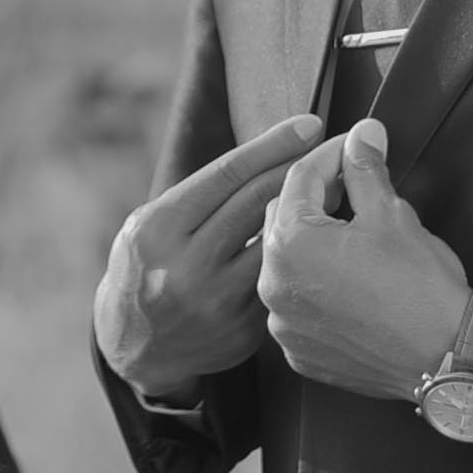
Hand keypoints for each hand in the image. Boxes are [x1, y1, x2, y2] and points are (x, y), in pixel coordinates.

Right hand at [96, 111, 322, 398]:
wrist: (136, 347)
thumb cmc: (148, 267)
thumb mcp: (148, 226)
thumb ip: (197, 198)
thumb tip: (266, 154)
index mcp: (159, 228)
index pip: (227, 174)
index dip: (274, 145)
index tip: (309, 125)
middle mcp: (186, 265)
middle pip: (257, 202)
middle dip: (299, 168)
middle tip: (333, 147)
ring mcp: (217, 301)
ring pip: (278, 242)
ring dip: (311, 212)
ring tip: (336, 187)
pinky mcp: (243, 329)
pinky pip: (281, 278)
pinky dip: (303, 253)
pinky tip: (323, 235)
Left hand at [256, 122, 470, 402]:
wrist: (446, 357)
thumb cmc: (420, 288)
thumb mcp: (393, 214)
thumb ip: (366, 170)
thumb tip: (363, 134)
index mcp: (290, 243)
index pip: (300, 180)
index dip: (329, 155)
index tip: (352, 146)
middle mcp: (274, 286)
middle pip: (284, 220)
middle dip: (316, 199)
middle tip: (351, 187)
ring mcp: (284, 325)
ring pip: (288, 267)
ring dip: (312, 247)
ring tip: (351, 237)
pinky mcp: (301, 352)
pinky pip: (298, 308)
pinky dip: (316, 291)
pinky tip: (348, 284)